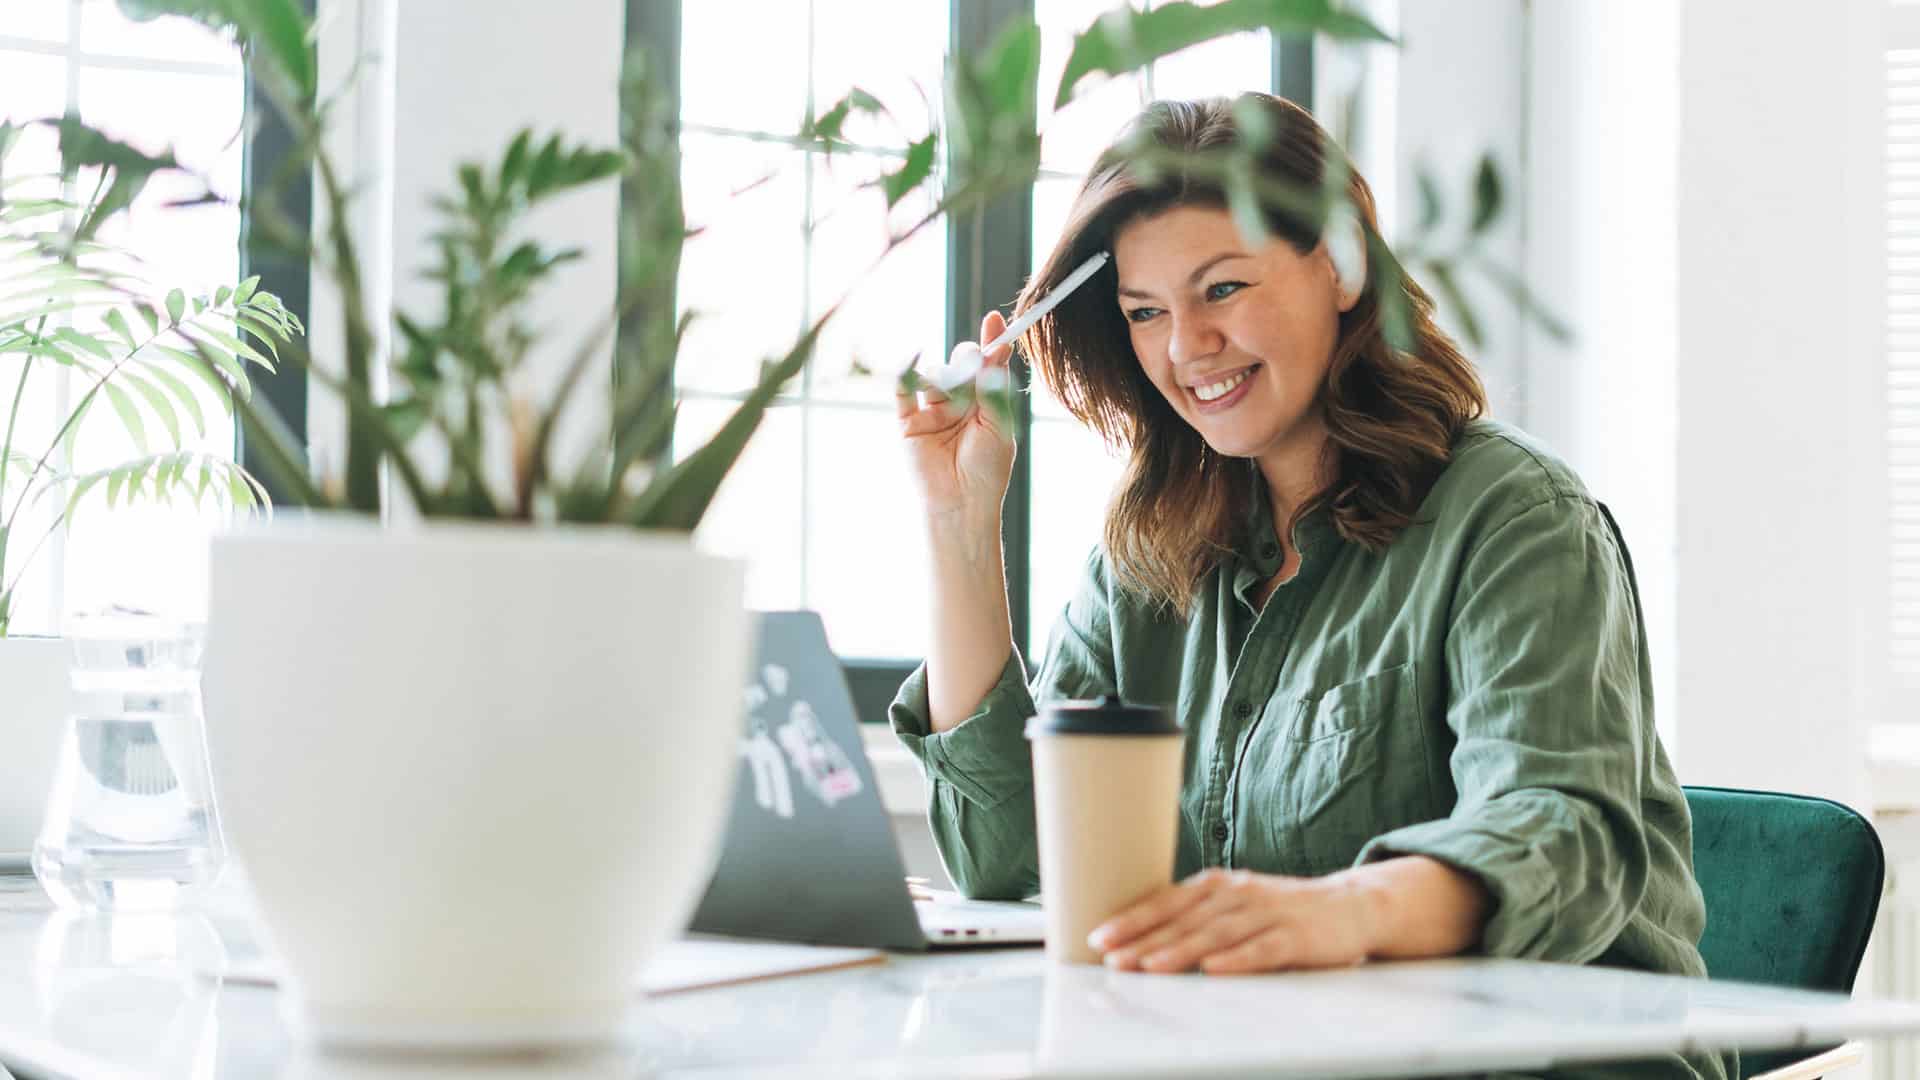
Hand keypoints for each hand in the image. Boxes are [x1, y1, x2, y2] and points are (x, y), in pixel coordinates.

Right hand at [897, 312, 1015, 518]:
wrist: (961, 504)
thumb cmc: (986, 470)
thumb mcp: (998, 423)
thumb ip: (994, 386)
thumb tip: (997, 348)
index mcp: (985, 405)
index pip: (987, 366)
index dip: (992, 342)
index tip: (997, 321)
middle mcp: (958, 405)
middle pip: (960, 364)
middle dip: (967, 360)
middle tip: (973, 367)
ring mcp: (932, 412)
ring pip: (935, 375)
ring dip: (945, 376)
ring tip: (953, 395)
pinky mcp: (909, 423)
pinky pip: (903, 391)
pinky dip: (906, 371)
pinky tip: (914, 358)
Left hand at [1090, 858, 1490, 974]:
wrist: (1351, 905)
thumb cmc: (1281, 910)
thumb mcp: (1235, 903)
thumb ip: (1196, 915)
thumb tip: (1140, 938)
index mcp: (1217, 885)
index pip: (1166, 901)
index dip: (1132, 919)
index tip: (1099, 936)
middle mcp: (1237, 894)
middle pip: (1184, 918)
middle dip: (1145, 938)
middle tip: (1112, 956)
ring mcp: (1267, 913)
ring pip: (1216, 934)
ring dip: (1180, 950)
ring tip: (1149, 966)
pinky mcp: (1296, 937)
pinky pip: (1263, 950)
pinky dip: (1237, 960)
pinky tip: (1213, 971)